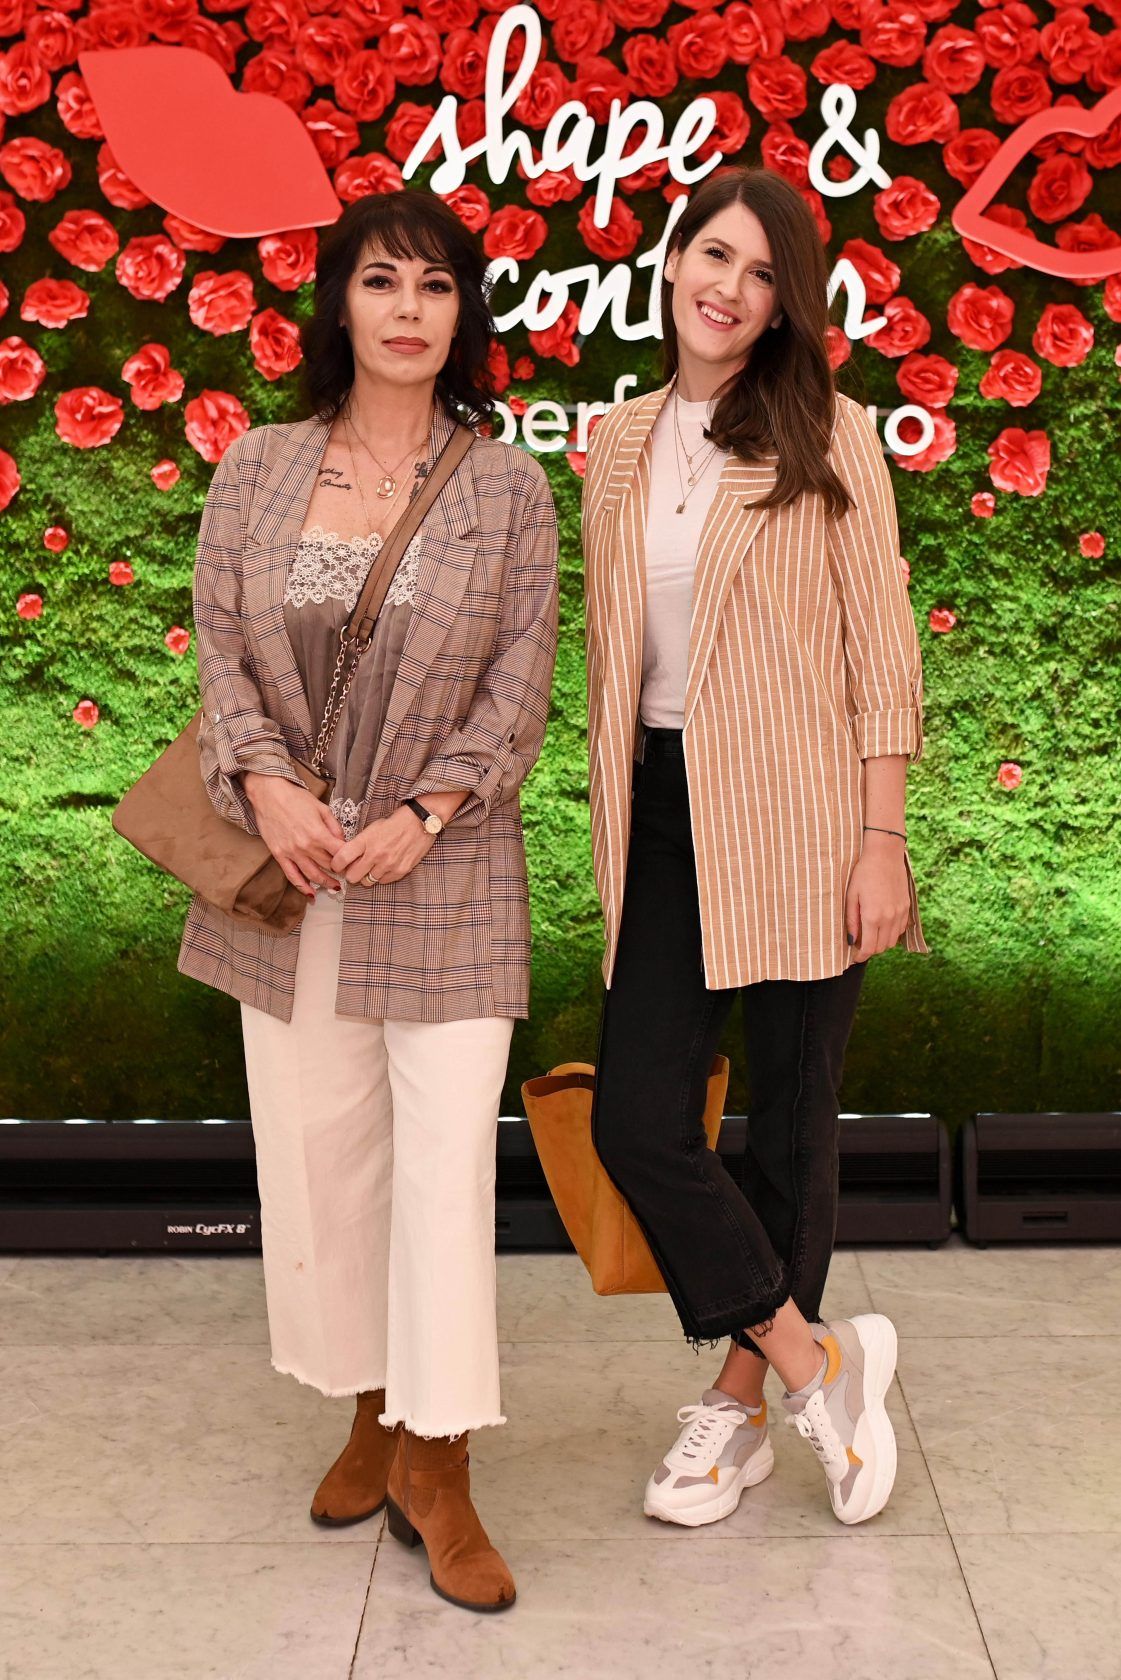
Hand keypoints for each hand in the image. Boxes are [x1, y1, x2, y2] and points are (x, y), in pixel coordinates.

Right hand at [243, 772, 344, 898]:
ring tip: (335, 887)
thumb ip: (334, 826)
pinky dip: (303, 887)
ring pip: (313, 875)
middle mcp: (306, 847)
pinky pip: (292, 876)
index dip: (349, 859)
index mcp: (318, 834)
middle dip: (339, 871)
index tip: (353, 862)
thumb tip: (343, 840)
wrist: (268, 795)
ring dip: (326, 883)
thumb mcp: (321, 808)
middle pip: (328, 865)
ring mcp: (291, 853)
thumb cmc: (295, 798)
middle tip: (347, 873)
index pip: (340, 854)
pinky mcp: (279, 856)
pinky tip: (311, 895)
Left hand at [331, 805, 436, 885]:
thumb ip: (358, 844)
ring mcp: (388, 864)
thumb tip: (346, 858)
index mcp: (365, 841)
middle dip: (351, 873)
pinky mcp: (400, 871)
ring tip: (373, 865)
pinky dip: (382, 876)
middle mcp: (375, 854)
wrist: (419, 822)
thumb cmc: (395, 823)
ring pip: (367, 881)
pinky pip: (383, 881)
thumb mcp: (371, 829)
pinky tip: (386, 865)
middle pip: (352, 877)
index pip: (341, 859)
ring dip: (367, 875)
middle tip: (356, 868)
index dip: (336, 865)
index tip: (337, 865)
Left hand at [844, 832, 911, 961]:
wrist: (885, 856)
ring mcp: (900, 913)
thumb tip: (851, 941)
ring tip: (870, 935)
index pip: (869, 948)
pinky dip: (891, 933)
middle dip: (870, 950)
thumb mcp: (851, 896)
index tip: (854, 957)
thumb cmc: (863, 874)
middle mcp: (889, 918)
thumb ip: (851, 921)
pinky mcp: (907, 907)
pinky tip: (882, 926)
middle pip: (881, 947)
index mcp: (873, 916)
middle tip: (859, 945)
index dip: (861, 956)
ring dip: (881, 943)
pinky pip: (900, 929)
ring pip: (892, 941)